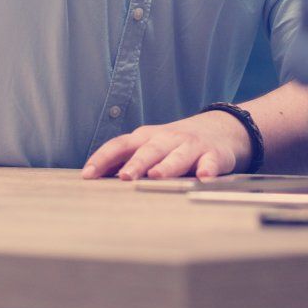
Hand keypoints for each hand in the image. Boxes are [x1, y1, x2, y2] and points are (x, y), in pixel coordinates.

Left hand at [82, 108, 250, 180]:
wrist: (220, 128)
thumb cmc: (174, 144)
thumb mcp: (148, 147)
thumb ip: (125, 160)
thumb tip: (93, 179)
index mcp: (145, 137)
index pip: (120, 145)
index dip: (103, 158)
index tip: (88, 175)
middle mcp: (167, 138)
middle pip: (148, 150)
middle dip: (136, 164)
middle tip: (123, 177)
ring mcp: (191, 145)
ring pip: (178, 155)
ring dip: (167, 165)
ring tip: (157, 176)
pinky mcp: (213, 154)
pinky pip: (210, 162)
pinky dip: (207, 169)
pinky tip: (203, 177)